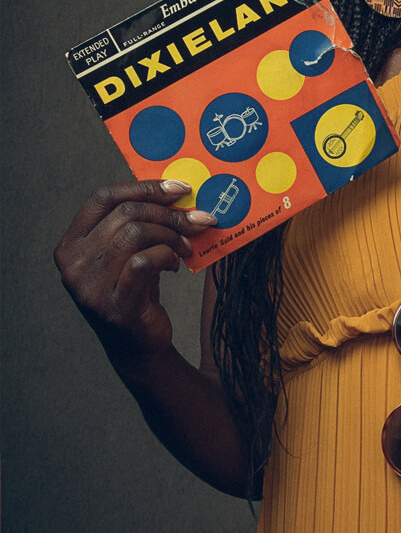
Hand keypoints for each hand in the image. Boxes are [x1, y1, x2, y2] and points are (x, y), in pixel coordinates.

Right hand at [54, 179, 214, 359]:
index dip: (144, 188)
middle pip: (126, 214)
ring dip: (171, 235)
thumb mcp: (129, 252)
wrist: (138, 345)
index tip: (179, 189)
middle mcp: (73, 263)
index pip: (103, 198)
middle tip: (197, 220)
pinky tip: (175, 264)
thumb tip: (176, 189)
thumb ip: (138, 222)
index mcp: (71, 244)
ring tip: (184, 246)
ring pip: (136, 233)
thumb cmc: (136, 290)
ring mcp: (90, 286)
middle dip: (169, 213)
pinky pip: (145, 261)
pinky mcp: (114, 305)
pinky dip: (167, 256)